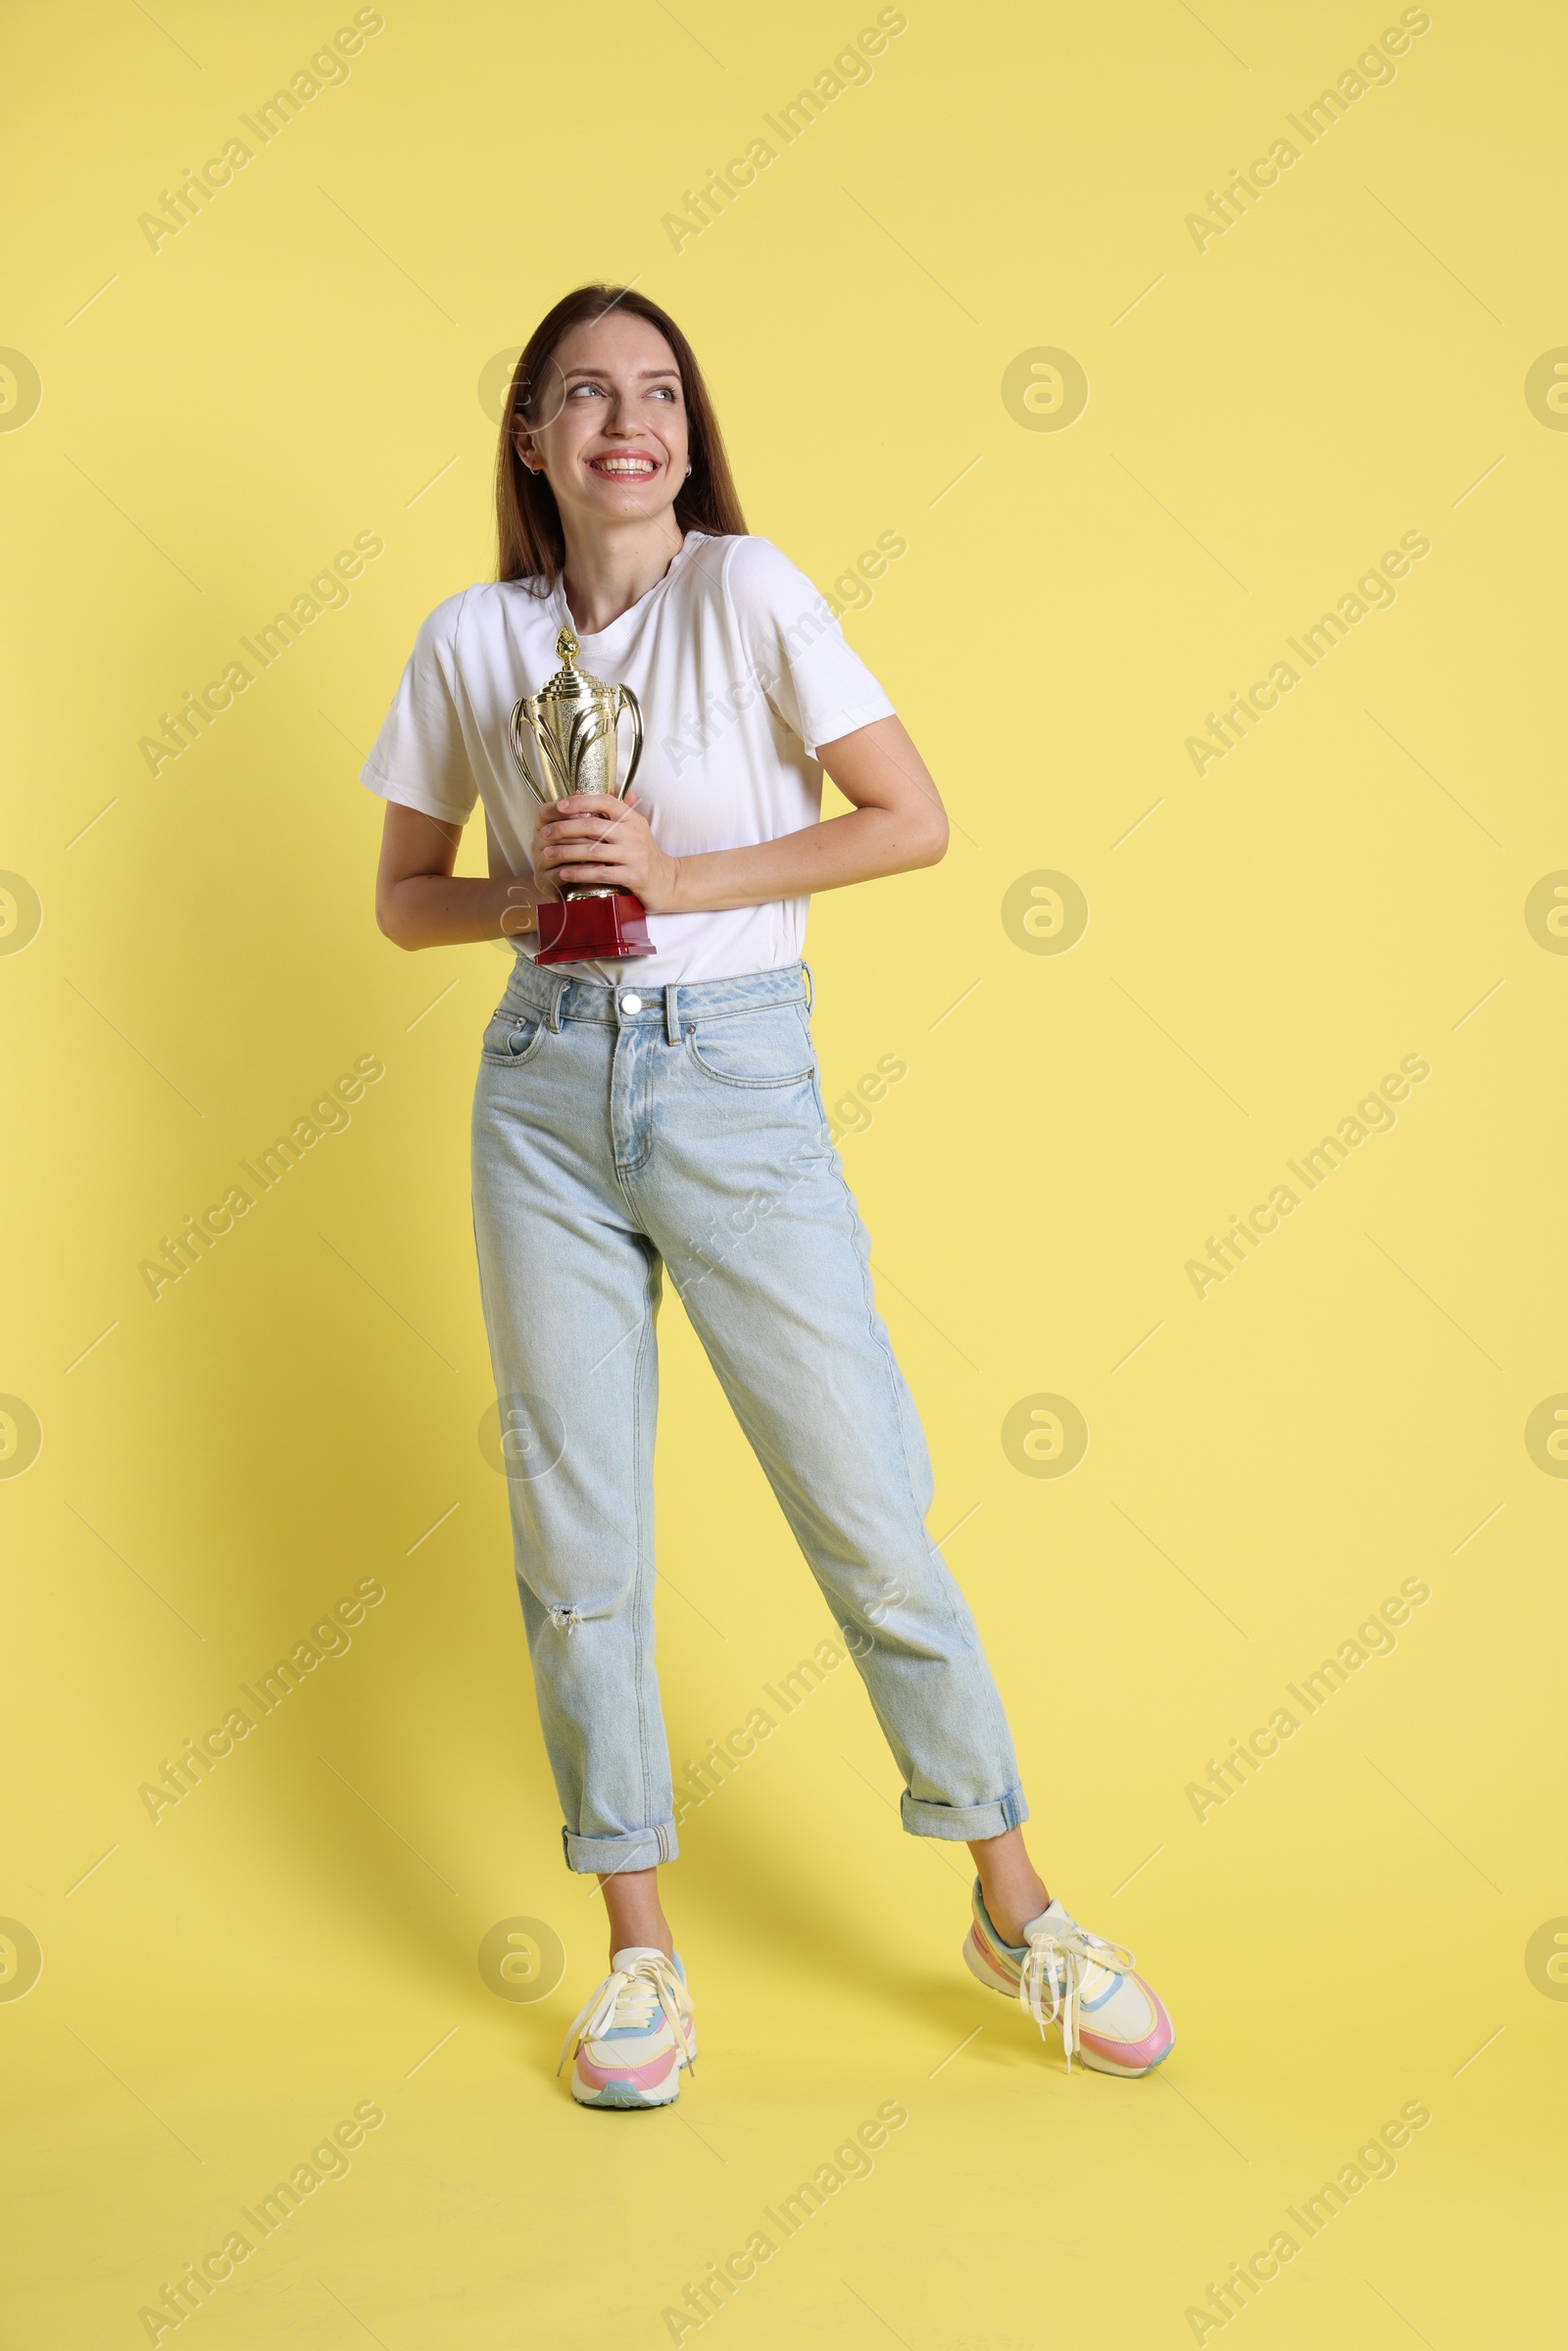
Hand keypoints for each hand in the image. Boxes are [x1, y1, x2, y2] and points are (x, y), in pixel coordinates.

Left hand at [531, 791, 681, 912]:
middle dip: (564, 829)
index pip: (605, 801)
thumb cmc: (644, 854)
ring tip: (547, 854)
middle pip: (593, 826)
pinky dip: (580, 873)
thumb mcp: (634, 829)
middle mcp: (634, 834)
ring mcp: (635, 856)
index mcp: (632, 819)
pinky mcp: (634, 877)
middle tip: (544, 833)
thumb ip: (614, 814)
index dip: (581, 801)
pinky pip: (601, 873)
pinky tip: (565, 873)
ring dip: (566, 852)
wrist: (669, 882)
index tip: (559, 805)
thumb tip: (585, 794)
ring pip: (593, 851)